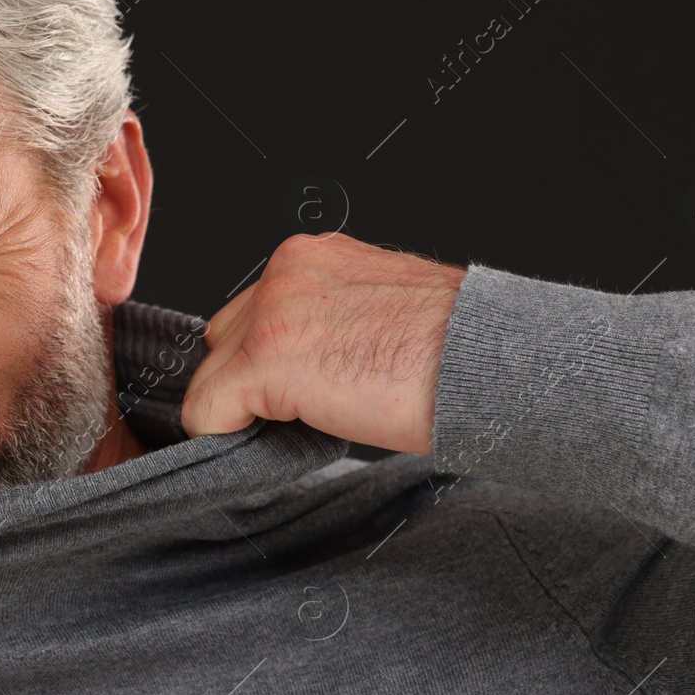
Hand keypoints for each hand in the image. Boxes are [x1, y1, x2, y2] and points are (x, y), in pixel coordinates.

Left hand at [180, 234, 466, 453]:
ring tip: (313, 420)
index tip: (309, 388)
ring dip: (246, 406)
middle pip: (224, 339)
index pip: (254, 313)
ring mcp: (271, 311)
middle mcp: (286, 270)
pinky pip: (205, 410)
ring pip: (212, 375)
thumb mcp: (381, 313)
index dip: (272, 363)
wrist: (489, 361)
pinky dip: (227, 435)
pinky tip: (285, 438)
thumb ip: (328, 320)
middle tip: (312, 409)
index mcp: (314, 256)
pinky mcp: (265, 357)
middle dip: (252, 380)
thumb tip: (303, 363)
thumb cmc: (459, 350)